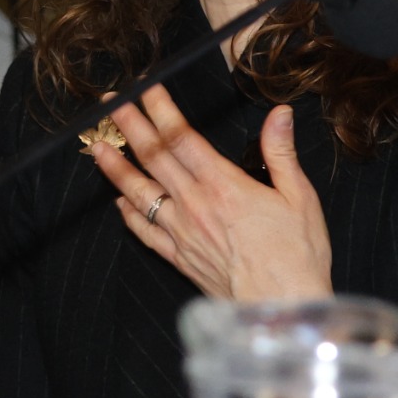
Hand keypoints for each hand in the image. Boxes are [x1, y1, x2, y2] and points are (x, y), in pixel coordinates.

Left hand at [89, 87, 331, 302]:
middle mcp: (196, 205)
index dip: (160, 109)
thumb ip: (281, 152)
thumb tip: (279, 114)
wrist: (282, 309)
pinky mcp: (180, 259)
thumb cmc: (297, 256)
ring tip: (97, 147)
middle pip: (154, 158)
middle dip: (129, 126)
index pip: (182, 137)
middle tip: (109, 103)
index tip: (146, 88)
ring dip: (116, 167)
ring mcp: (183, 233)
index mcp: (225, 185)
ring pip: (140, 193)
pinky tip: (119, 202)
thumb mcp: (300, 197)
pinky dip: (129, 215)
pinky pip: (145, 233)